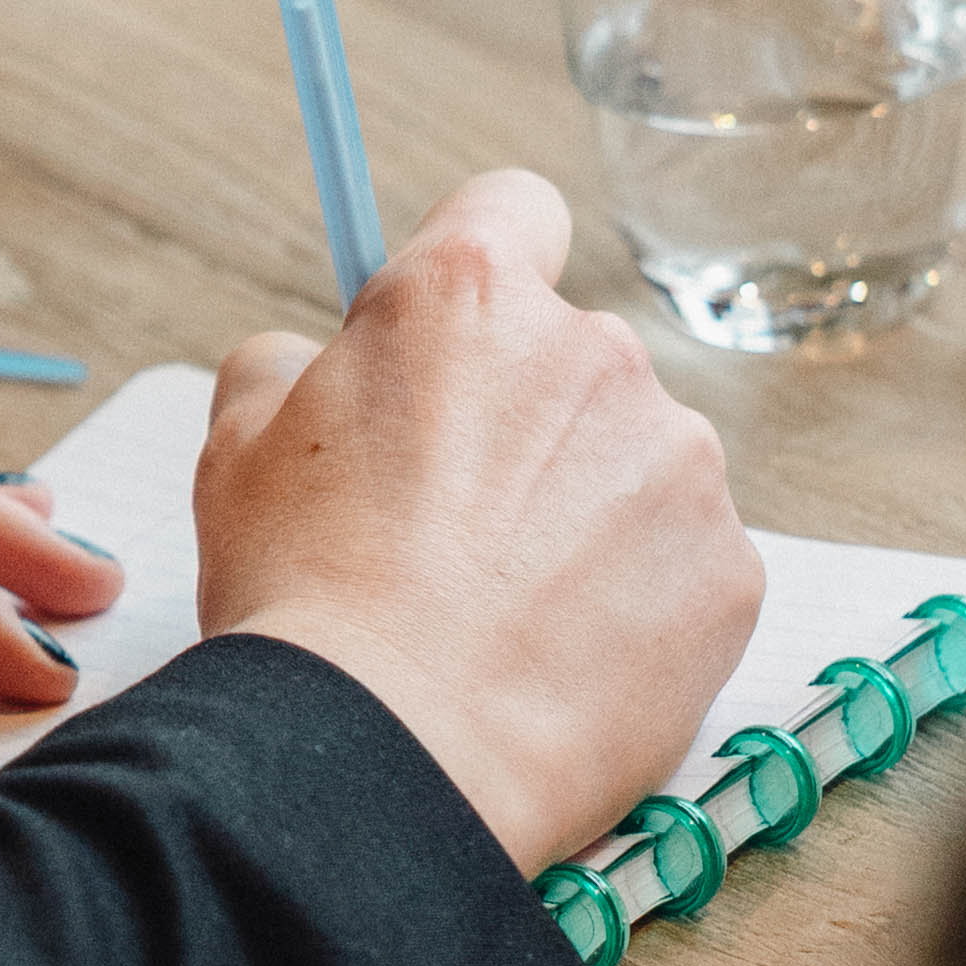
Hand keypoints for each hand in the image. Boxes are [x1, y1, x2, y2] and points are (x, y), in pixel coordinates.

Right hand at [191, 170, 757, 872]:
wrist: (394, 755)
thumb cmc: (306, 602)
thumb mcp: (235, 453)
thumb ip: (284, 370)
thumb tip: (312, 362)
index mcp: (466, 296)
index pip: (514, 209)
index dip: (484, 268)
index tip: (457, 340)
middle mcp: (594, 350)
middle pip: (574, 356)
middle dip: (527, 422)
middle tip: (452, 527)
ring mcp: (678, 460)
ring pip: (636, 462)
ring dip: (587, 514)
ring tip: (505, 612)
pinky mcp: (729, 569)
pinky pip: (685, 563)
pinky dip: (637, 603)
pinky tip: (562, 660)